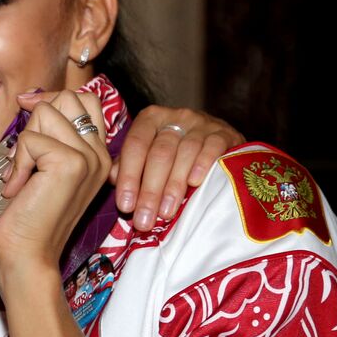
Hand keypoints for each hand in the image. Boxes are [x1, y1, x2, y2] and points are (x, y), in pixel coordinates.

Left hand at [0, 90, 110, 281]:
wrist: (27, 256)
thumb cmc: (28, 217)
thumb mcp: (43, 168)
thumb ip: (47, 137)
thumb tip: (30, 98)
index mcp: (98, 155)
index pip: (85, 100)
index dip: (52, 100)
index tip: (26, 113)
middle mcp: (99, 154)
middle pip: (66, 99)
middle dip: (34, 122)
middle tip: (24, 159)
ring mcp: (88, 157)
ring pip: (45, 113)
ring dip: (22, 145)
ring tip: (21, 177)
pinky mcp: (70, 164)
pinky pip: (30, 140)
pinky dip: (16, 163)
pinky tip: (18, 189)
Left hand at [112, 107, 244, 230]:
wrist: (217, 141)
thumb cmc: (174, 152)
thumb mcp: (148, 153)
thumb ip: (128, 164)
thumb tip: (112, 179)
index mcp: (150, 119)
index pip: (135, 145)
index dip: (129, 177)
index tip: (125, 206)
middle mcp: (175, 116)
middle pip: (159, 153)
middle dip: (150, 190)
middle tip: (144, 219)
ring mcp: (202, 123)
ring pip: (185, 153)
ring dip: (174, 186)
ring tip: (166, 212)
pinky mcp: (224, 133)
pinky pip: (212, 147)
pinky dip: (202, 165)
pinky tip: (194, 183)